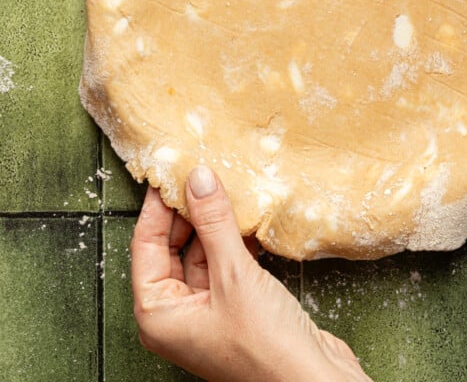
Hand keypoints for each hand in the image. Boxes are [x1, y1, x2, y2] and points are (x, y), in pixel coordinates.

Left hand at [131, 166, 372, 381]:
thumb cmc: (265, 348)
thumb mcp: (234, 275)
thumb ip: (214, 223)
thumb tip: (197, 179)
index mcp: (159, 315)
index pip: (146, 246)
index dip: (158, 206)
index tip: (172, 172)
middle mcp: (177, 316)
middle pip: (171, 248)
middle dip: (188, 212)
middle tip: (201, 173)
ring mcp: (206, 313)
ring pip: (201, 254)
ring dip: (214, 224)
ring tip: (225, 187)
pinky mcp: (235, 309)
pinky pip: (225, 264)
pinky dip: (233, 240)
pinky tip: (247, 218)